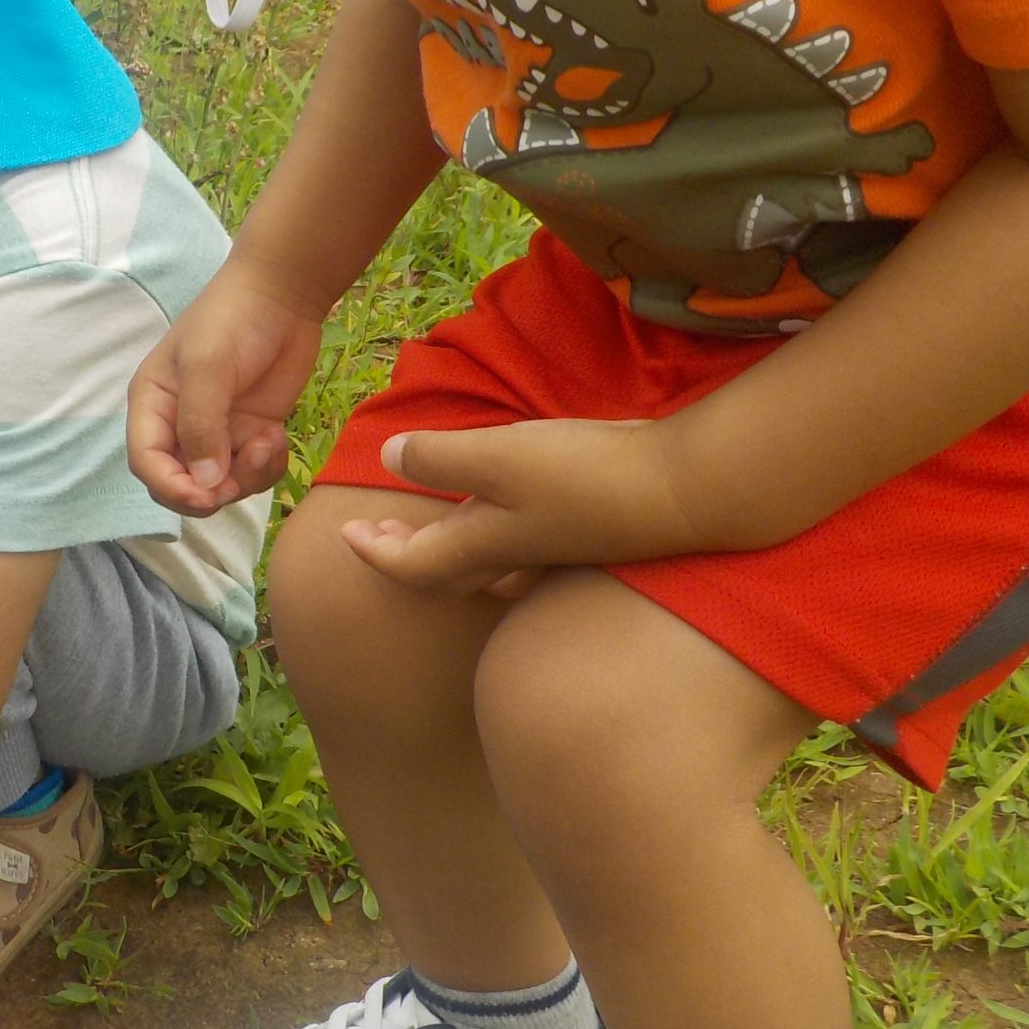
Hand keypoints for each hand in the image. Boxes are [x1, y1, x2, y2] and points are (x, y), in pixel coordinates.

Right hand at [129, 260, 325, 515]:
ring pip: (220, 485)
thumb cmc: (232, 319)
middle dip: (210, 491)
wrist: (283, 294)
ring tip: (268, 440)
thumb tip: (204, 482)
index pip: (146, 462)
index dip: (170, 487)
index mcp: (153, 405)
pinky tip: (278, 435)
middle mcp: (178, 425)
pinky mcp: (250, 433)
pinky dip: (266, 467)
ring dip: (246, 477)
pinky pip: (251, 473)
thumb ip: (201, 424)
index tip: (206, 495)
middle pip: (179, 484)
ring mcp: (217, 432)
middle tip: (240, 474)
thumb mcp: (208, 366)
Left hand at [341, 417, 724, 597]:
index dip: (373, 551)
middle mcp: (511, 557)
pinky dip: (498, 530)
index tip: (344, 532)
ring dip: (449, 543)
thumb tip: (388, 459)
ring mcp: (550, 549)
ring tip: (432, 520)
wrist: (685, 491)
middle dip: (405, 553)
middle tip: (375, 533)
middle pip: (444, 570)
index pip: (411, 565)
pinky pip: (522, 544)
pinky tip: (509, 508)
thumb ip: (438, 459)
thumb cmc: (583, 476)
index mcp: (481, 546)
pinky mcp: (584, 532)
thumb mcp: (497, 458)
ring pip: (484, 561)